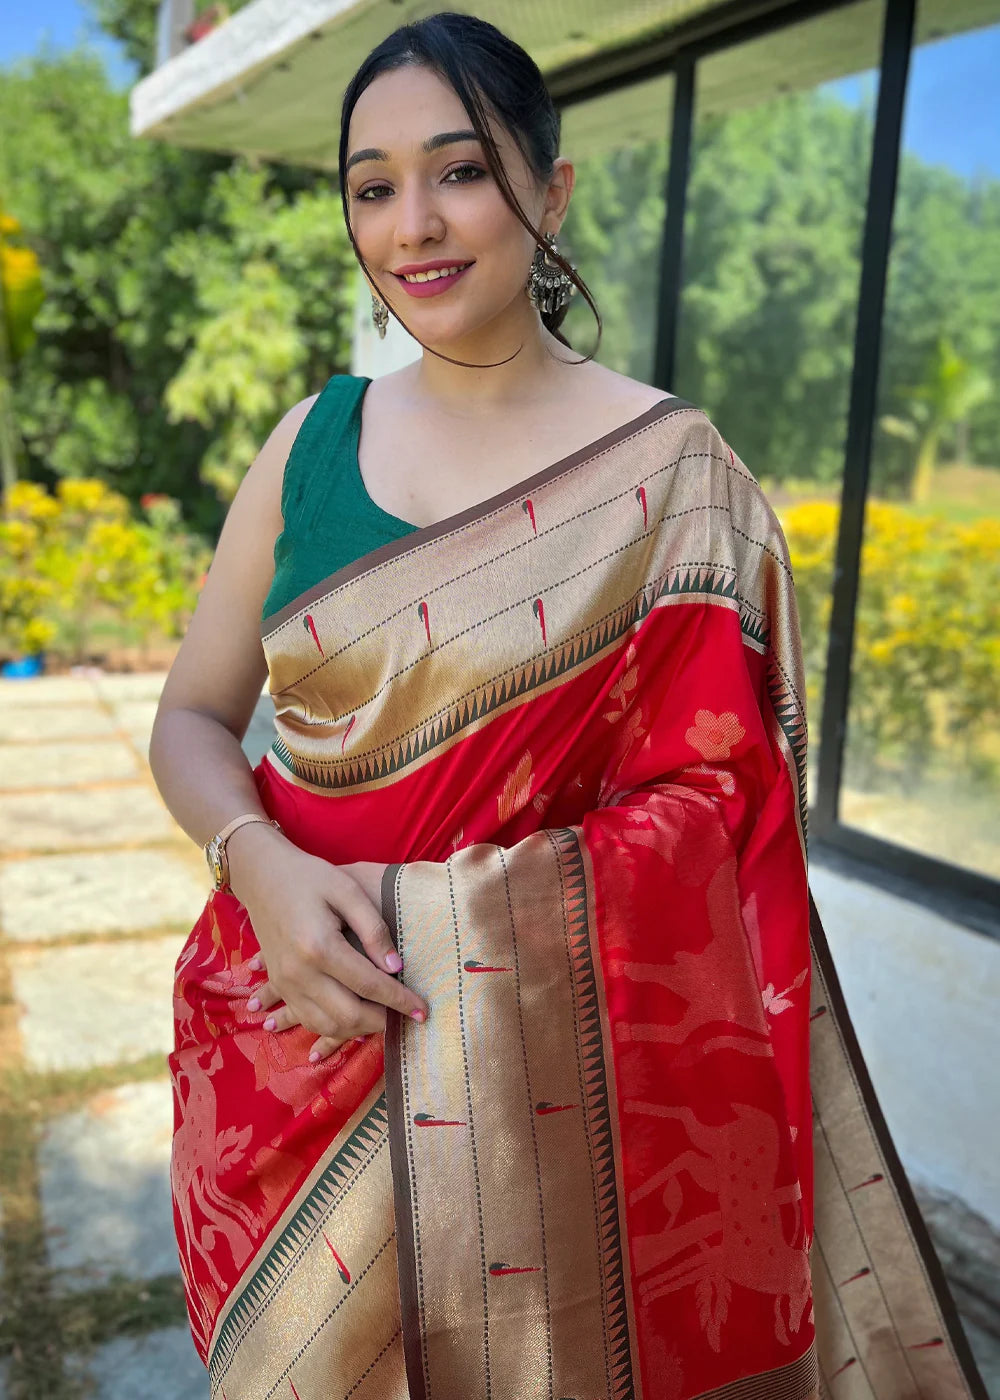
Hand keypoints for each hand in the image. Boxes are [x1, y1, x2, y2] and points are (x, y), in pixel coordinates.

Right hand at [227, 828, 425, 1058]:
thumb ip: (374, 929)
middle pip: (347, 1015)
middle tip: (405, 1016)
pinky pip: (306, 1018)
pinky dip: (331, 1027)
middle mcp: (299, 972)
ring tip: (383, 1019)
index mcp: (320, 947)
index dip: (399, 1001)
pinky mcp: (279, 984)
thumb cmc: (309, 877)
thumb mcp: (347, 891)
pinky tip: (351, 1022)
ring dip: (358, 1029)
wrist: (262, 876)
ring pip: (325, 1024)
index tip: (422, 1011)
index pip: (369, 985)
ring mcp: (285, 982)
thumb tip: (396, 968)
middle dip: (382, 1022)